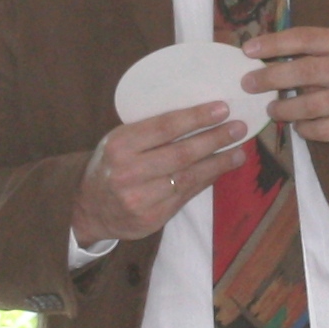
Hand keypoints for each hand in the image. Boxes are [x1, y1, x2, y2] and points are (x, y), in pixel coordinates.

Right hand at [69, 101, 253, 245]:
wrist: (89, 209)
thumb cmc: (110, 166)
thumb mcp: (119, 142)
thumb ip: (149, 132)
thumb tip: (198, 116)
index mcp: (120, 145)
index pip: (165, 127)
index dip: (196, 117)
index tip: (222, 108)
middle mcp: (129, 172)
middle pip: (182, 153)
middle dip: (215, 138)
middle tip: (239, 127)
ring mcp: (141, 198)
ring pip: (189, 176)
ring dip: (219, 162)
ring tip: (239, 151)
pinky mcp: (152, 218)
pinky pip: (187, 194)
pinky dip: (207, 179)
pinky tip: (221, 169)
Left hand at [243, 28, 328, 153]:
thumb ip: (308, 53)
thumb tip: (260, 57)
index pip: (305, 38)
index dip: (274, 43)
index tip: (248, 50)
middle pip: (306, 71)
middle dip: (271, 77)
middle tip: (249, 84)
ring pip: (311, 105)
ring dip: (285, 108)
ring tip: (273, 108)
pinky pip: (321, 129)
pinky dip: (304, 129)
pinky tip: (299, 125)